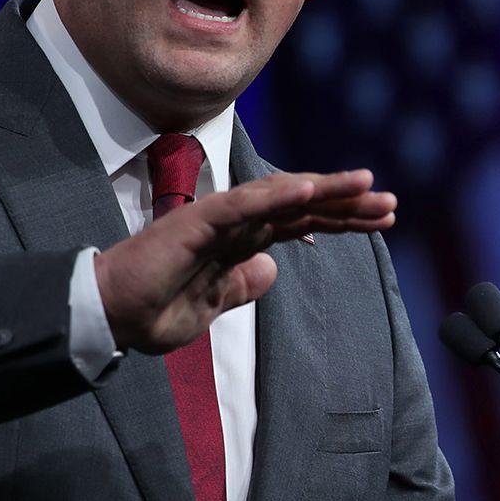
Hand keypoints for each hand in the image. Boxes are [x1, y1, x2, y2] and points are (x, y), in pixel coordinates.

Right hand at [95, 169, 395, 352]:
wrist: (109, 316)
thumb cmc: (151, 312)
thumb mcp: (210, 308)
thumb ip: (240, 288)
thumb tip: (271, 271)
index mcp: (240, 243)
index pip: (301, 223)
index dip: (343, 219)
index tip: (383, 219)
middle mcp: (234, 223)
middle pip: (302, 206)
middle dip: (348, 203)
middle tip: (390, 202)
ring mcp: (218, 218)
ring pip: (281, 196)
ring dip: (325, 189)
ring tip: (366, 183)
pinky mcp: (199, 220)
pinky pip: (245, 203)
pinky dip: (278, 194)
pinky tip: (310, 188)